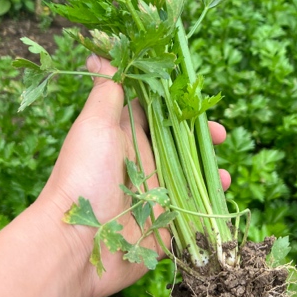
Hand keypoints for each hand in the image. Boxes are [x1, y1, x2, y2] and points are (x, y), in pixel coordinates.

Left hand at [35, 55, 229, 296]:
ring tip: (222, 172)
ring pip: (190, 177)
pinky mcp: (164, 227)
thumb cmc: (83, 176)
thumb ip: (106, 91)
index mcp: (125, 137)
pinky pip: (194, 211)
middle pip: (179, 143)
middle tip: (219, 135)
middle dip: (202, 137)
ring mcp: (154, 196)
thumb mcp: (94, 125)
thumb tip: (97, 52)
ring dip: (209, 170)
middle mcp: (141, 164)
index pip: (157, 112)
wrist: (75, 244)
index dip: (179, 103)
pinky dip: (210, 202)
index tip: (199, 98)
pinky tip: (219, 193)